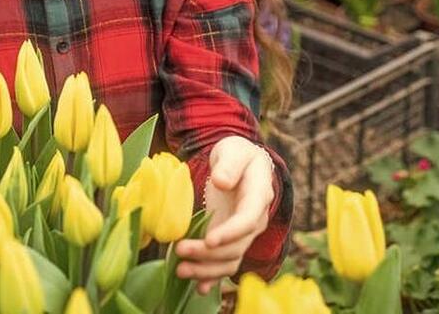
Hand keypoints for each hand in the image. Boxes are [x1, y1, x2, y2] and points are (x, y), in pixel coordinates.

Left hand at [173, 135, 275, 293]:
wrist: (242, 163)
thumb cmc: (237, 153)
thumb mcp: (234, 150)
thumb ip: (229, 165)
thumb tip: (221, 182)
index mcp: (258, 196)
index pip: (248, 220)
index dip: (231, 232)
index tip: (210, 240)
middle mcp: (254, 220)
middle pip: (236, 245)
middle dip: (209, 253)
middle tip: (180, 251)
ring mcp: (243, 233)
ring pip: (231, 259)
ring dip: (207, 270)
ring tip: (181, 271)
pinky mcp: (231, 240)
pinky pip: (226, 263)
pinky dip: (213, 277)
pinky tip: (199, 288)